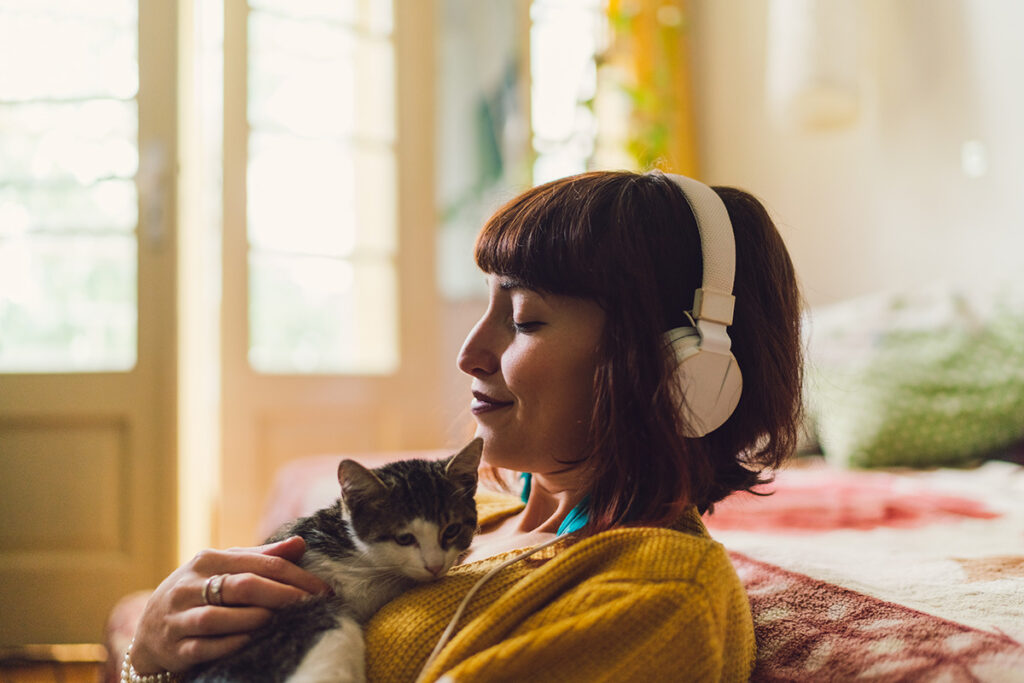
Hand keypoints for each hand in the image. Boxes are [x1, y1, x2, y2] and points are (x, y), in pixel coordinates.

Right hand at [129, 536, 331, 674]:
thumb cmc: (199, 592)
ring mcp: (179, 618)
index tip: (323, 590)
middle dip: (283, 595)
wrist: (149, 630)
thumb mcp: (225, 568)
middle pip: (243, 586)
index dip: (296, 575)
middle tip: (312, 605)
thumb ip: (261, 557)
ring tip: (283, 621)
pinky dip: (231, 644)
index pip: (260, 563)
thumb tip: (300, 544)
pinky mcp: (175, 648)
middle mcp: (189, 585)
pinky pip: (205, 647)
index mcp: (208, 560)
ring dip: (255, 619)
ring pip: (219, 617)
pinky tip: (254, 640)